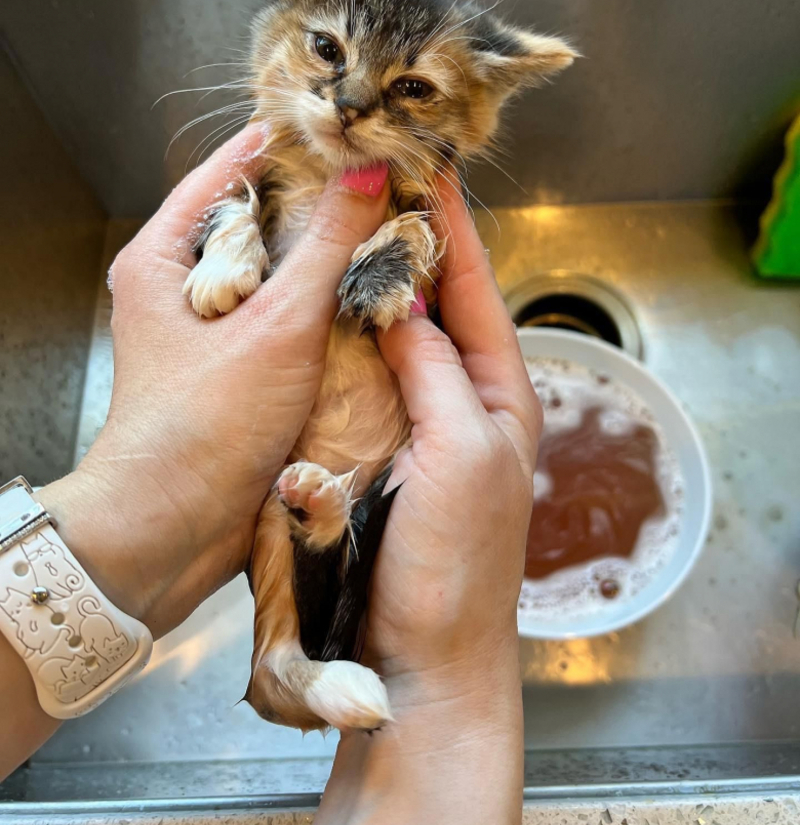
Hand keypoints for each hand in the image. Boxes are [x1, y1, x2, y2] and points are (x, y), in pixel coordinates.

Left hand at [39, 124, 389, 637]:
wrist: (174, 530)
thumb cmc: (204, 426)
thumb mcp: (276, 327)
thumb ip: (326, 248)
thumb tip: (366, 177)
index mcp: (164, 255)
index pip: (231, 168)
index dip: (293, 143)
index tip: (353, 127)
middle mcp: (182, 283)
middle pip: (259, 218)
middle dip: (321, 200)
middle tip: (387, 178)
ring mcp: (211, 326)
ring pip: (278, 270)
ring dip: (329, 255)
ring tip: (391, 225)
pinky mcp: (238, 365)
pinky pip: (287, 315)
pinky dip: (326, 303)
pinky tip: (373, 292)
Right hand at [371, 173, 539, 696]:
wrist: (424, 654)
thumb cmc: (457, 560)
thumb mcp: (460, 450)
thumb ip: (434, 369)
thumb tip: (403, 300)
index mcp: (500, 392)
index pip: (477, 290)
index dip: (453, 230)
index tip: (429, 170)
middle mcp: (464, 399)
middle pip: (438, 307)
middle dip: (410, 250)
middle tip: (374, 192)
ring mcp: (420, 424)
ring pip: (399, 339)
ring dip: (376, 291)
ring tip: (344, 235)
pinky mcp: (380, 449)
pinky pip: (367, 381)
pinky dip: (349, 343)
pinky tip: (324, 317)